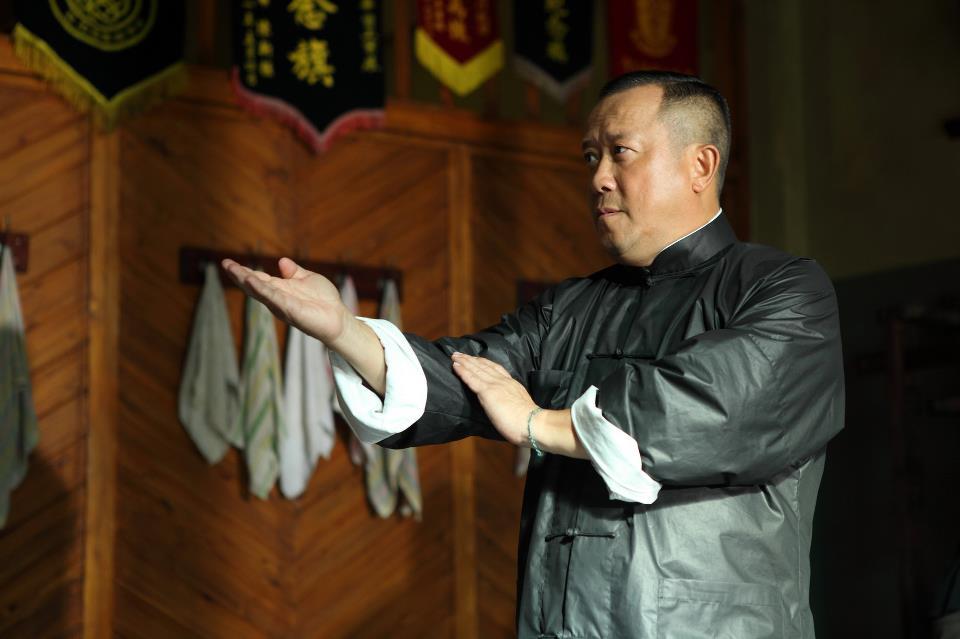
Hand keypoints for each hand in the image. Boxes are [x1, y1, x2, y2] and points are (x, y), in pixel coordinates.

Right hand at [221, 257, 347, 344]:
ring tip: (233, 270)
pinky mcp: (289, 310)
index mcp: (280, 288)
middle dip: (239, 275)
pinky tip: (252, 282)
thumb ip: (294, 272)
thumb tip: (281, 261)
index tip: (228, 263)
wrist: (337, 317)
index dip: (243, 271)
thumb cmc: (324, 300)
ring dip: (246, 281)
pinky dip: (262, 290)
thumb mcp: (308, 279)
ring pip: (260, 292)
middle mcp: (277, 297)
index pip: (258, 278)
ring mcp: (281, 304)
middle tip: (225, 264)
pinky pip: (273, 298)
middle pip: (254, 285)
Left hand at [450, 352, 536, 445]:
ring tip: (455, 356)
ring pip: (476, 370)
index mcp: (511, 384)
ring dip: (464, 362)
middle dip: (471, 359)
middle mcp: (502, 381)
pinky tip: (455, 366)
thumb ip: (512, 401)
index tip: (476, 358)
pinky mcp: (487, 392)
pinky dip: (462, 371)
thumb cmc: (527, 421)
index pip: (496, 369)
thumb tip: (507, 406)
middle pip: (484, 366)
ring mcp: (494, 385)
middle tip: (460, 353)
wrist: (530, 423)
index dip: (484, 363)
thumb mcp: (520, 404)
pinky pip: (471, 379)